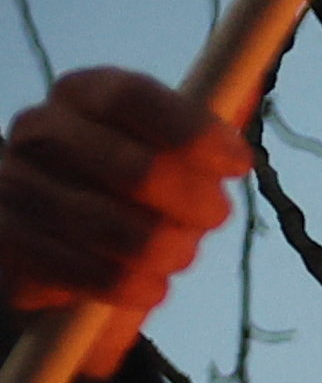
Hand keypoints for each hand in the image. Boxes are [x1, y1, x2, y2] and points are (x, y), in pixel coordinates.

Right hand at [0, 72, 242, 373]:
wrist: (48, 241)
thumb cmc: (124, 188)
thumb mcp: (162, 150)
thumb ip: (199, 137)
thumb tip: (238, 135)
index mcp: (80, 95)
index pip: (131, 97)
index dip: (193, 131)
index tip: (237, 163)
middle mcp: (39, 131)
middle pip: (140, 169)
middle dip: (196, 204)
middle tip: (214, 216)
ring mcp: (16, 184)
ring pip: (126, 233)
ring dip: (172, 253)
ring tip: (178, 254)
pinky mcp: (11, 241)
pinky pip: (99, 275)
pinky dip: (139, 287)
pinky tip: (148, 285)